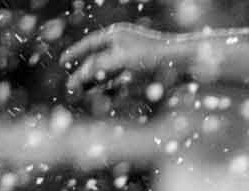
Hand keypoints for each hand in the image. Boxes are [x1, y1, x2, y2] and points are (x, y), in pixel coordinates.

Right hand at [62, 24, 192, 96]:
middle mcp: (124, 47)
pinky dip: (113, 90)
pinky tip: (104, 97)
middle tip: (71, 88)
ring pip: (109, 74)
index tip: (62, 62)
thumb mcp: (121, 60)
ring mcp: (134, 62)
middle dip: (84, 74)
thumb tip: (81, 76)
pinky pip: (123, 83)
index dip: (75, 53)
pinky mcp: (144, 77)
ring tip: (82, 94)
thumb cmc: (154, 56)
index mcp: (116, 36)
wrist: (186, 65)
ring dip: (96, 84)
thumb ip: (98, 67)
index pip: (90, 44)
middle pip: (98, 61)